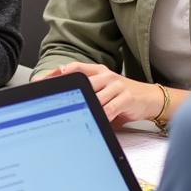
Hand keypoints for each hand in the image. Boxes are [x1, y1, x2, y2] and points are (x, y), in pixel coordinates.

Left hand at [39, 62, 164, 125]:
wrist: (150, 99)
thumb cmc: (122, 97)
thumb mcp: (103, 91)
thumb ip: (86, 93)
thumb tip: (60, 103)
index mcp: (97, 71)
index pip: (73, 69)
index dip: (55, 74)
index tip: (40, 83)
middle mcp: (105, 75)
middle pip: (81, 82)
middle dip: (65, 93)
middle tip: (50, 103)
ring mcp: (116, 85)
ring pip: (94, 96)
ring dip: (83, 107)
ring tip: (69, 116)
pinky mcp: (126, 97)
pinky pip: (110, 108)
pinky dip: (100, 116)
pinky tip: (93, 122)